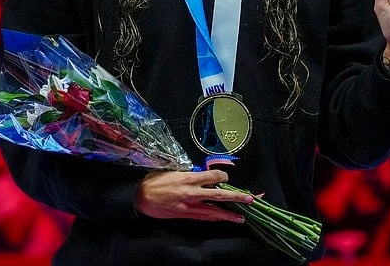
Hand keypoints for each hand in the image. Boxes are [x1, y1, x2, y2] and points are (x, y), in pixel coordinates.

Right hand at [135, 169, 251, 222]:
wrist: (139, 197)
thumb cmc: (154, 181)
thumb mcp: (172, 170)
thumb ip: (188, 173)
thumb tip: (201, 174)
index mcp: (188, 178)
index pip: (213, 177)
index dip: (222, 177)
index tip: (225, 178)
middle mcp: (191, 193)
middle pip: (219, 196)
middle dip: (236, 198)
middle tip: (250, 199)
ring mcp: (189, 206)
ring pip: (213, 211)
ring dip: (229, 215)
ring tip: (241, 217)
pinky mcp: (185, 215)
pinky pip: (203, 217)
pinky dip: (215, 218)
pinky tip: (223, 219)